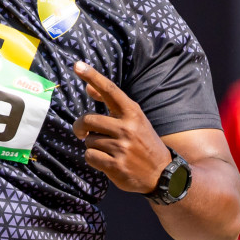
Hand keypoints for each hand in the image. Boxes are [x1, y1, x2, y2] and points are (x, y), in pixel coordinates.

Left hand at [71, 61, 170, 194]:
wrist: (162, 174)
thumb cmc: (143, 142)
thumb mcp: (133, 120)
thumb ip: (110, 104)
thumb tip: (87, 87)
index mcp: (132, 112)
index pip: (109, 90)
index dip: (93, 76)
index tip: (77, 65)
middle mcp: (127, 127)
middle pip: (87, 119)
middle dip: (80, 127)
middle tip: (82, 133)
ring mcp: (122, 147)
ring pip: (88, 141)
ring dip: (92, 146)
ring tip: (109, 150)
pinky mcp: (116, 165)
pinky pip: (89, 156)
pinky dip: (93, 159)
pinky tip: (107, 161)